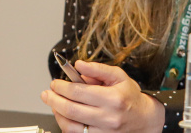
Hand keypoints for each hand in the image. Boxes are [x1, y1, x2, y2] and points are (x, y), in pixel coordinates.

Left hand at [41, 60, 164, 132]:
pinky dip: (66, 125)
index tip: (55, 83)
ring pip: (71, 126)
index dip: (62, 87)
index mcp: (113, 98)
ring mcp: (104, 132)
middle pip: (71, 109)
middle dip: (54, 100)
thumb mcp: (118, 76)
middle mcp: (108, 117)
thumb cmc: (129, 95)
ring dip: (57, 114)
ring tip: (53, 104)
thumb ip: (98, 69)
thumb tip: (79, 65)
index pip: (79, 92)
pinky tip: (63, 115)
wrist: (143, 118)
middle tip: (47, 93)